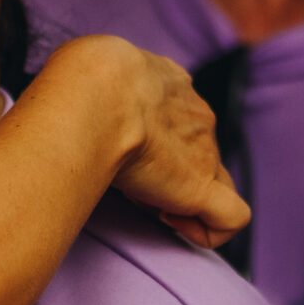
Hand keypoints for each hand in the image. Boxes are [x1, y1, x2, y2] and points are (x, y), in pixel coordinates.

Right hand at [51, 36, 250, 248]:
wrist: (97, 91)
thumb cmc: (81, 83)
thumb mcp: (93, 74)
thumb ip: (99, 91)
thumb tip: (72, 118)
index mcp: (171, 85)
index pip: (180, 120)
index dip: (159, 146)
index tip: (127, 152)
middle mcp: (196, 116)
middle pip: (199, 154)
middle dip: (170, 175)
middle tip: (131, 182)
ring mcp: (204, 151)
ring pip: (214, 182)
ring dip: (181, 200)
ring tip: (143, 200)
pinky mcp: (200, 186)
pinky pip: (231, 218)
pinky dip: (208, 231)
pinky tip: (174, 223)